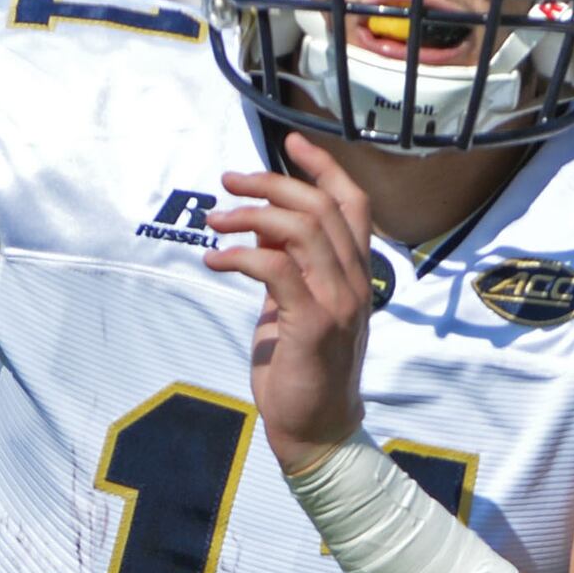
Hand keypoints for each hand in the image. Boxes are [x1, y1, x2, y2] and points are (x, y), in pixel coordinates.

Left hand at [205, 135, 377, 470]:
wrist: (317, 430)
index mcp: (358, 274)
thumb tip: (262, 229)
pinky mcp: (313, 324)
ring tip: (216, 221)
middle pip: (320, 206)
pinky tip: (216, 262)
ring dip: (250, 216)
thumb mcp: (298, 306)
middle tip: (229, 183)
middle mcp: (356, 282)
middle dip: (270, 183)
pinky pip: (274, 268)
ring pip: (300, 229)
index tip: (290, 142)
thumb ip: (290, 267)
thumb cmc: (306, 370)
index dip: (323, 166)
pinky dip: (239, 256)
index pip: (353, 203)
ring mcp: (339, 302)